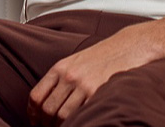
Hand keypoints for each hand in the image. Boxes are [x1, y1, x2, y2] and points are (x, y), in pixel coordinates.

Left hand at [27, 26, 159, 125]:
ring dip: (62, 125)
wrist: (131, 46)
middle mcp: (69, 76)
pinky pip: (82, 114)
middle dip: (46, 123)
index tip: (37, 121)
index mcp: (61, 68)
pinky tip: (83, 121)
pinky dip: (79, 121)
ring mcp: (84, 85)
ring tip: (68, 126)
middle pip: (47, 109)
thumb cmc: (106, 55)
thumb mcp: (77, 61)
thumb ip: (62, 79)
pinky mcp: (99, 92)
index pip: (36, 96)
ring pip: (62, 115)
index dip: (34, 114)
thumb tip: (49, 101)